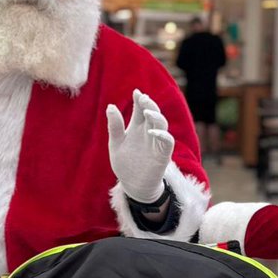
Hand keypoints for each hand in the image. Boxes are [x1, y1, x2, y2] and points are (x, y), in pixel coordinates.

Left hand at [106, 89, 173, 203]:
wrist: (133, 185)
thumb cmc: (125, 164)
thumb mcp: (115, 144)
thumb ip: (115, 126)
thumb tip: (110, 106)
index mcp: (137, 127)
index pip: (140, 109)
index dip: (139, 100)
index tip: (136, 92)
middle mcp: (148, 132)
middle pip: (153, 113)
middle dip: (149, 104)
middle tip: (143, 98)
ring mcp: (156, 142)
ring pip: (162, 123)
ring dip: (156, 116)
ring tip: (146, 112)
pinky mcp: (163, 154)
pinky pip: (167, 141)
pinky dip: (162, 135)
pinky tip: (152, 131)